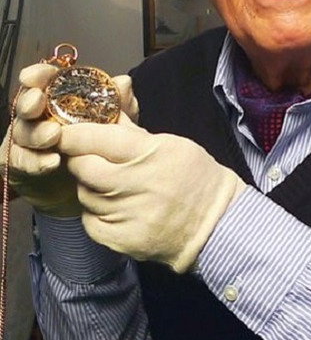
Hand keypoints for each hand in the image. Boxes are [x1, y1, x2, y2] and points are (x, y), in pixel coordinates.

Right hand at [0, 63, 138, 215]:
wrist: (88, 190)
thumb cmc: (98, 150)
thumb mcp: (116, 126)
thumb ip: (120, 105)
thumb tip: (123, 83)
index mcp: (57, 99)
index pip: (44, 80)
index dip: (39, 74)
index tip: (41, 76)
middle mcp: (38, 116)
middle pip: (26, 103)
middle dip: (30, 100)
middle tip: (38, 102)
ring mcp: (26, 141)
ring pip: (22, 132)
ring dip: (36, 133)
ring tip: (53, 136)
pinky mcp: (20, 165)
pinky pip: (20, 161)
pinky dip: (35, 161)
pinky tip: (51, 162)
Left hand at [59, 117, 245, 271]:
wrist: (216, 224)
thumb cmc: (195, 176)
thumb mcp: (169, 143)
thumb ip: (130, 127)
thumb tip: (107, 99)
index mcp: (150, 154)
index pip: (96, 139)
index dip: (74, 134)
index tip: (65, 131)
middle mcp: (136, 186)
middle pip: (83, 167)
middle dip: (79, 158)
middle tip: (86, 156)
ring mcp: (128, 216)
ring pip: (85, 194)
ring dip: (90, 185)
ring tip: (109, 184)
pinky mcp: (122, 240)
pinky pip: (91, 221)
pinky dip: (96, 212)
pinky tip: (114, 207)